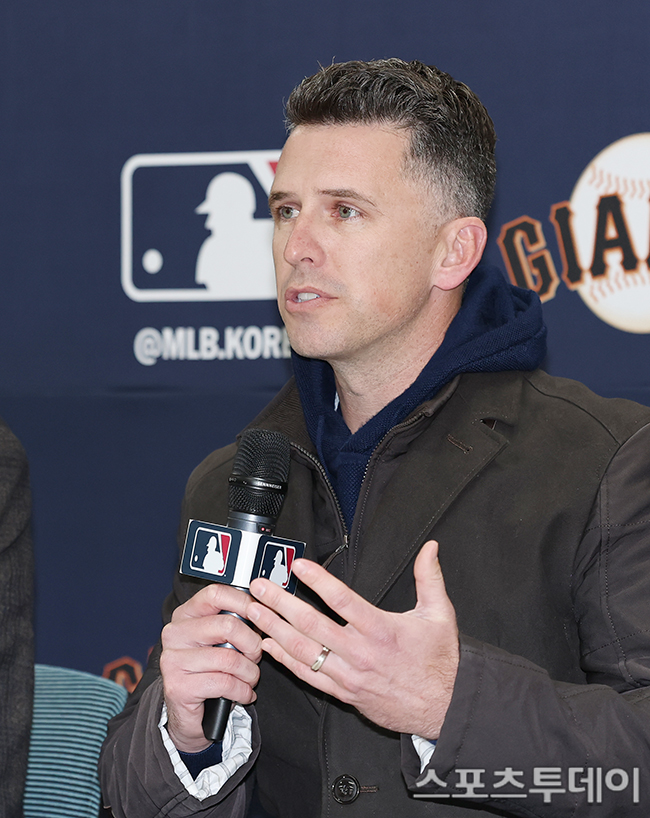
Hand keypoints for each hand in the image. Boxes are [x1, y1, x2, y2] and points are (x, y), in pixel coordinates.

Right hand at [160, 584, 262, 751]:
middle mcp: (175, 633)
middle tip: (256, 656)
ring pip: (229, 658)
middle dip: (252, 644)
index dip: (244, 602)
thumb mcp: (218, 640)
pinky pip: (225, 683)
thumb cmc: (208, 671)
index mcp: (185, 615)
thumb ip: (233, 621)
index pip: (216, 594)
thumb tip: (262, 609)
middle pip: (228, 625)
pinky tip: (244, 693)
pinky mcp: (178, 686)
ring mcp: (173, 660)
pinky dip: (243, 691)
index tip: (261, 615)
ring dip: (250, 672)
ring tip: (250, 678)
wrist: (186, 713)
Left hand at [248, 540, 458, 739]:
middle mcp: (360, 652)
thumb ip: (430, 577)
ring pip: (303, 651)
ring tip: (254, 612)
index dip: (318, 581)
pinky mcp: (344, 693)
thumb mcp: (440, 614)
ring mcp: (349, 675)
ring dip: (274, 629)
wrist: (444, 708)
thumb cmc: (441, 661)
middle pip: (311, 625)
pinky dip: (286, 661)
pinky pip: (308, 676)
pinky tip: (269, 646)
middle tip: (259, 587)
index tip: (298, 566)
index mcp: (381, 629)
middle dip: (280, 603)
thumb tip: (430, 547)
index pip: (342, 600)